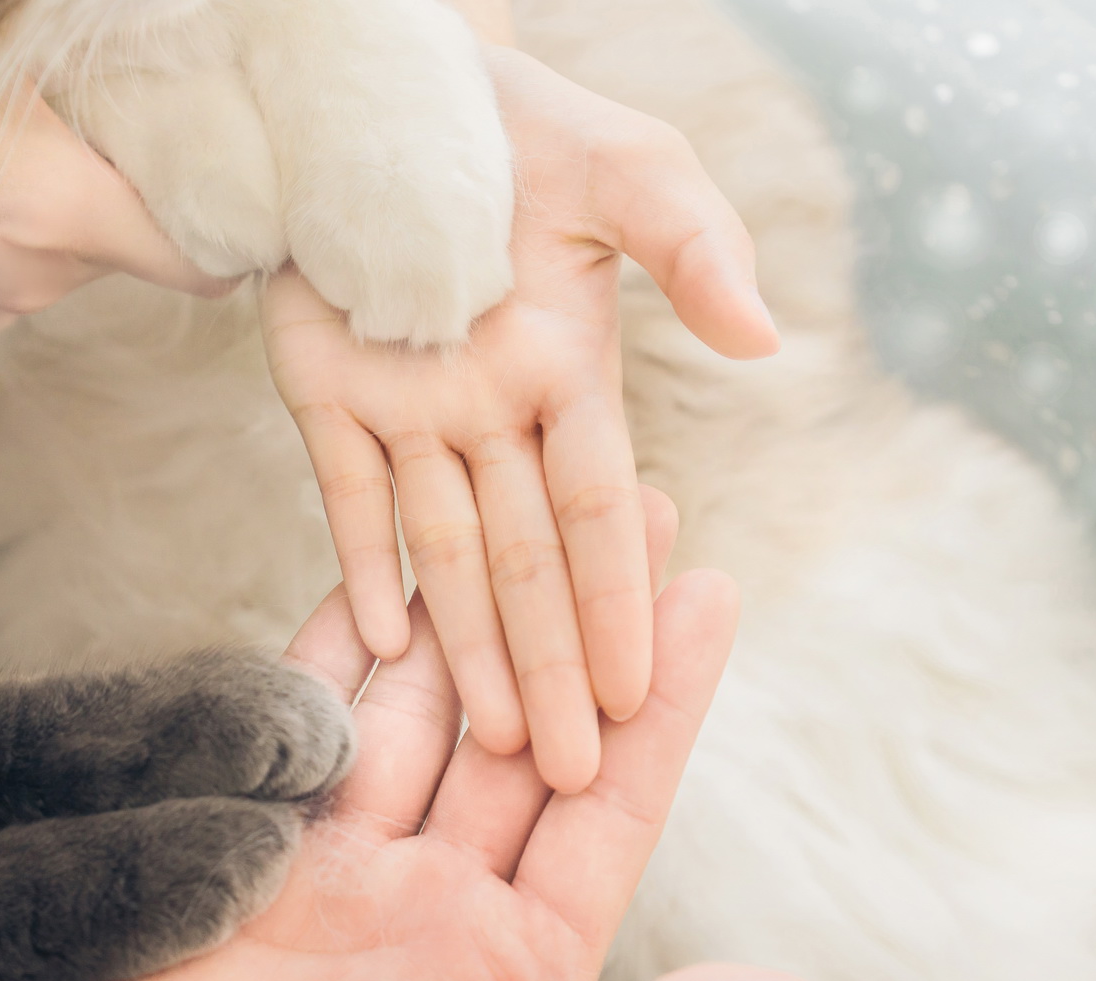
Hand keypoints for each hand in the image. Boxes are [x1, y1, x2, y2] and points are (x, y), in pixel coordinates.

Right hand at [0, 93, 224, 341]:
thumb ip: (74, 72)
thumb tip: (149, 55)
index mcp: (58, 214)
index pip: (202, 265)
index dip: (238, 232)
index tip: (246, 195)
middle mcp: (42, 276)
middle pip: (142, 249)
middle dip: (146, 192)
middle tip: (138, 132)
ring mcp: (0, 302)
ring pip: (85, 255)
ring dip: (81, 203)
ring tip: (42, 144)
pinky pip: (33, 263)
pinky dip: (32, 223)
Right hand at [0, 491, 825, 980]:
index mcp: (523, 965)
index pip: (613, 802)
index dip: (665, 695)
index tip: (709, 586)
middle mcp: (439, 905)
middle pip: (521, 728)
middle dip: (569, 616)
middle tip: (618, 496)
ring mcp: (335, 881)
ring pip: (409, 715)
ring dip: (458, 612)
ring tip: (502, 501)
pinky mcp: (236, 864)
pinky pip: (290, 735)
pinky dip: (320, 653)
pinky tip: (359, 579)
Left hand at [263, 48, 778, 794]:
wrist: (391, 93)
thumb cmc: (524, 124)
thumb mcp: (623, 167)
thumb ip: (694, 246)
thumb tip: (766, 346)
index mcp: (571, 379)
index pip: (597, 514)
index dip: (615, 605)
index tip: (640, 697)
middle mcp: (496, 419)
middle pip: (525, 565)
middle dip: (550, 668)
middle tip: (568, 772)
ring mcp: (411, 415)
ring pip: (442, 554)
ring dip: (465, 647)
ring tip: (493, 740)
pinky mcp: (329, 397)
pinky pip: (348, 498)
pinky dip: (360, 565)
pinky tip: (377, 644)